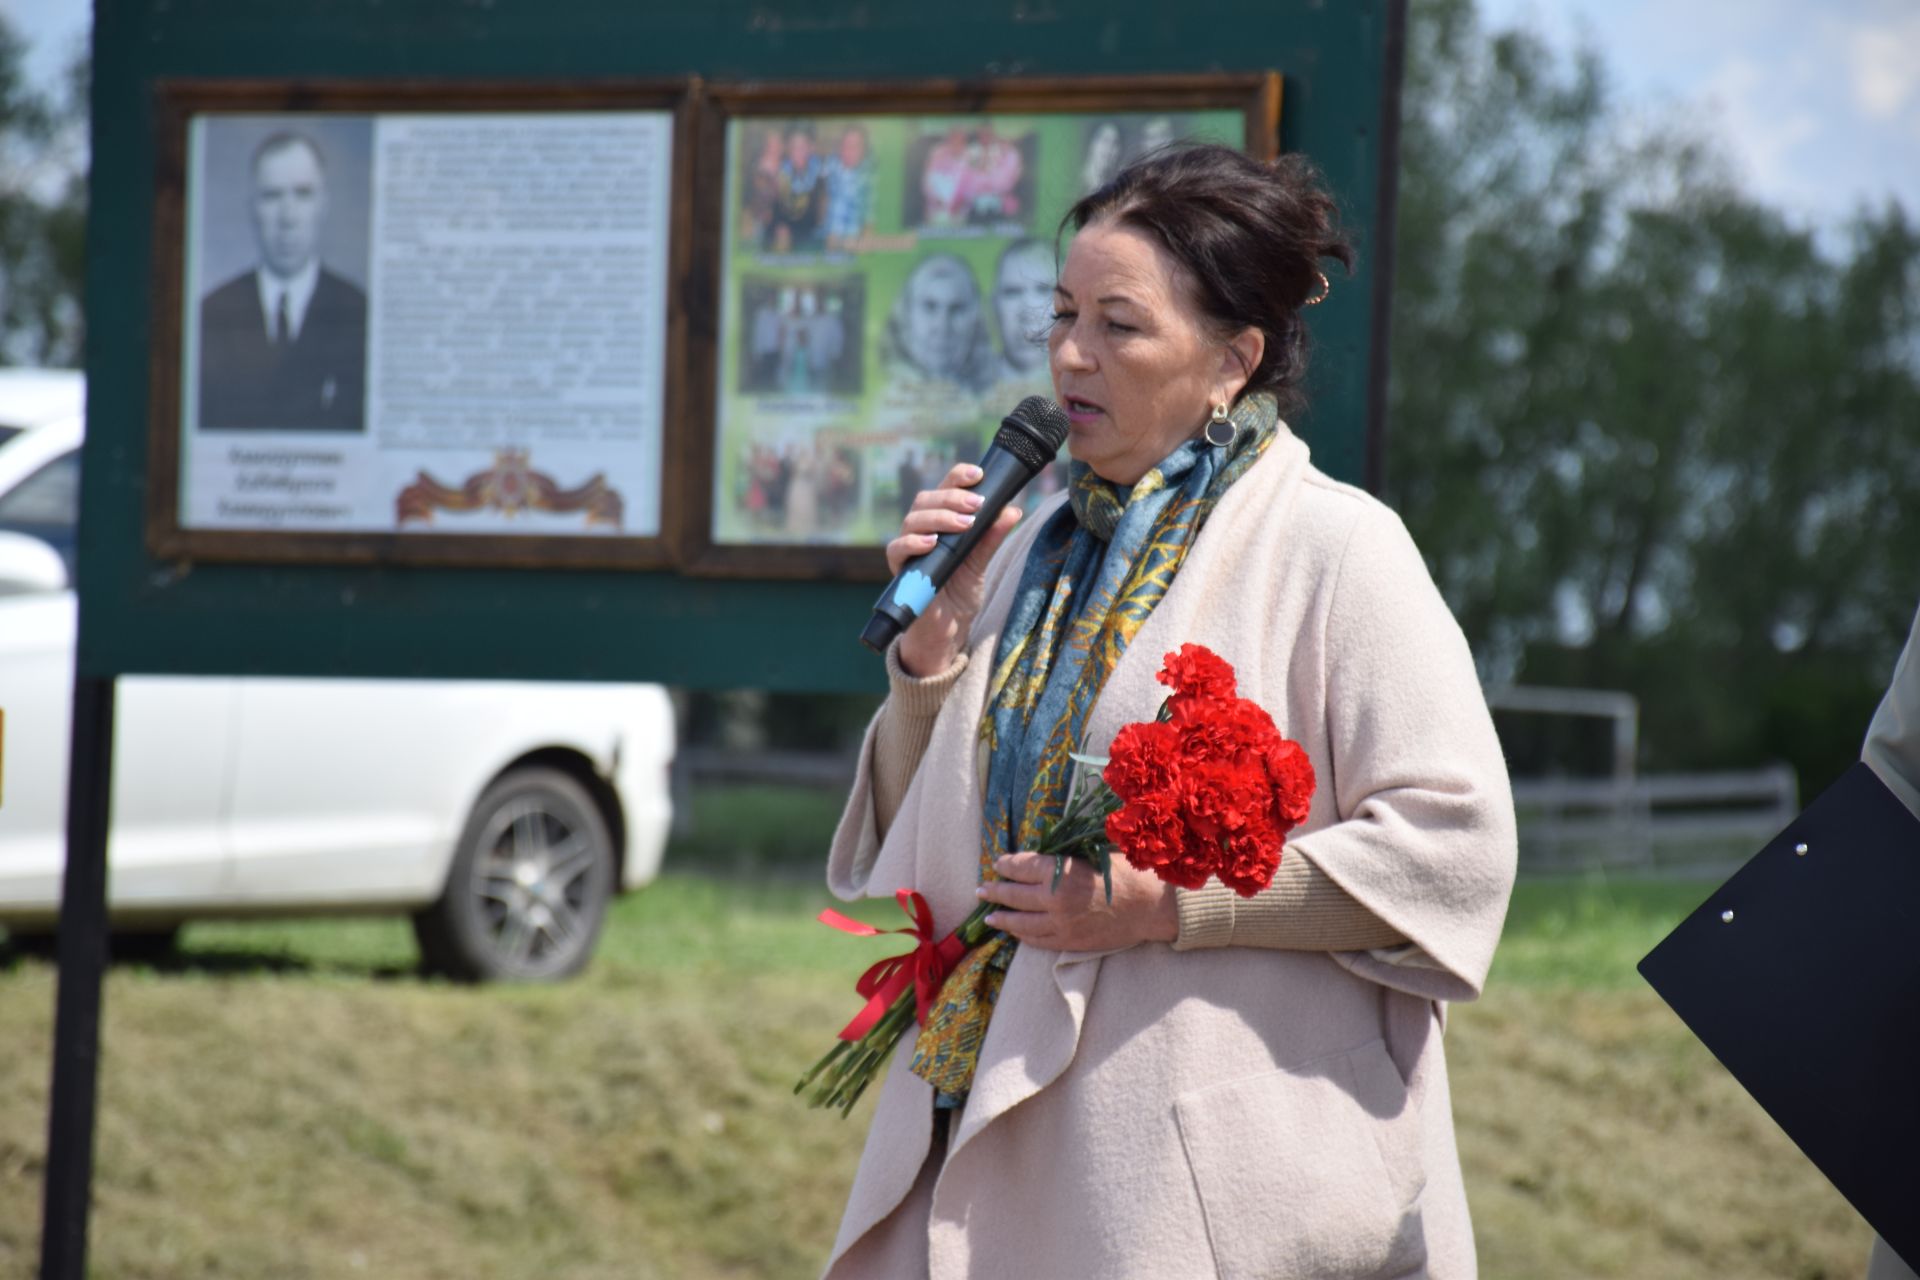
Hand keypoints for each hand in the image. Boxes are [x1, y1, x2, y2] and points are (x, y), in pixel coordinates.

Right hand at [889, 462, 1023, 676]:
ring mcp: (908, 548)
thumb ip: (992, 536)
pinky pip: (896, 549)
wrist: (948, 627)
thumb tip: (1012, 509)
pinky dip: (912, 542)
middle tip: (977, 504)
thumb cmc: (961, 590)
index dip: (957, 476)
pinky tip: (932, 542)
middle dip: (952, 497)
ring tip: (964, 524)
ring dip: (939, 517)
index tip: (979, 473)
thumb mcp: (981, 561)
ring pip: (912, 519)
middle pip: (926, 499)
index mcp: (940, 520)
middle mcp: (921, 529)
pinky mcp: (899, 570)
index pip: (944, 489)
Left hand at [976, 852, 1177, 952]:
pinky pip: (1038, 941)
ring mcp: (1060, 924)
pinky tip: (1015, 932)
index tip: (998, 863)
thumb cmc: (1128, 872)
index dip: (1006, 865)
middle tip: (982, 889)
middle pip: (1014, 895)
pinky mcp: (1069, 942)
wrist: (1152, 907)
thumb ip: (1066, 856)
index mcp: (1060, 871)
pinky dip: (1023, 935)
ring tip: (989, 916)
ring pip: (1021, 923)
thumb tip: (1041, 855)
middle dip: (995, 891)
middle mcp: (1055, 899)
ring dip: (1002, 917)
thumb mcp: (1094, 852)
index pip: (1022, 866)